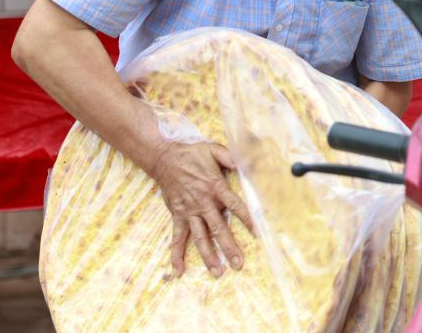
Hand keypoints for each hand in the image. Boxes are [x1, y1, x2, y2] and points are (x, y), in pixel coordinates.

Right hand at [150, 141, 253, 278]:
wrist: (164, 158)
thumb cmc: (192, 154)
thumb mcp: (214, 149)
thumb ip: (231, 157)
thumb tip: (248, 162)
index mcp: (215, 187)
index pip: (236, 206)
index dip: (247, 219)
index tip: (257, 234)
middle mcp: (203, 203)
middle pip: (218, 229)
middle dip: (229, 247)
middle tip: (238, 264)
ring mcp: (189, 212)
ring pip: (200, 238)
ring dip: (208, 256)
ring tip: (218, 272)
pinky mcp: (177, 216)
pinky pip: (177, 238)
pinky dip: (176, 255)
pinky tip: (179, 271)